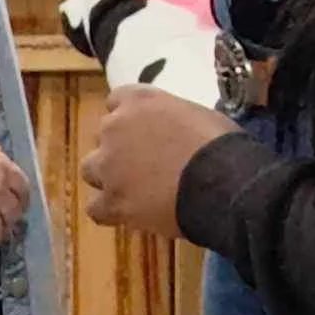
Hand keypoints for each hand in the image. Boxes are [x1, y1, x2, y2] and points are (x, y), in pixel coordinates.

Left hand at [82, 86, 237, 240]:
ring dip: (108, 177)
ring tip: (134, 190)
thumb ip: (170, 119)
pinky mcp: (112, 201)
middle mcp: (114, 127)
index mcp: (138, 100)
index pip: (116, 100)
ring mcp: (108, 165)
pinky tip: (129, 214)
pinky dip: (110, 211)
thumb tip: (172, 133)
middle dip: (119, 148)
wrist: (223, 182)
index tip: (144, 130)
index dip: (129, 118)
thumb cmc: (220, 144)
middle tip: (146, 164)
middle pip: (103, 136)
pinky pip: (96, 208)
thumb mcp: (195, 114)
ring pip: (91, 169)